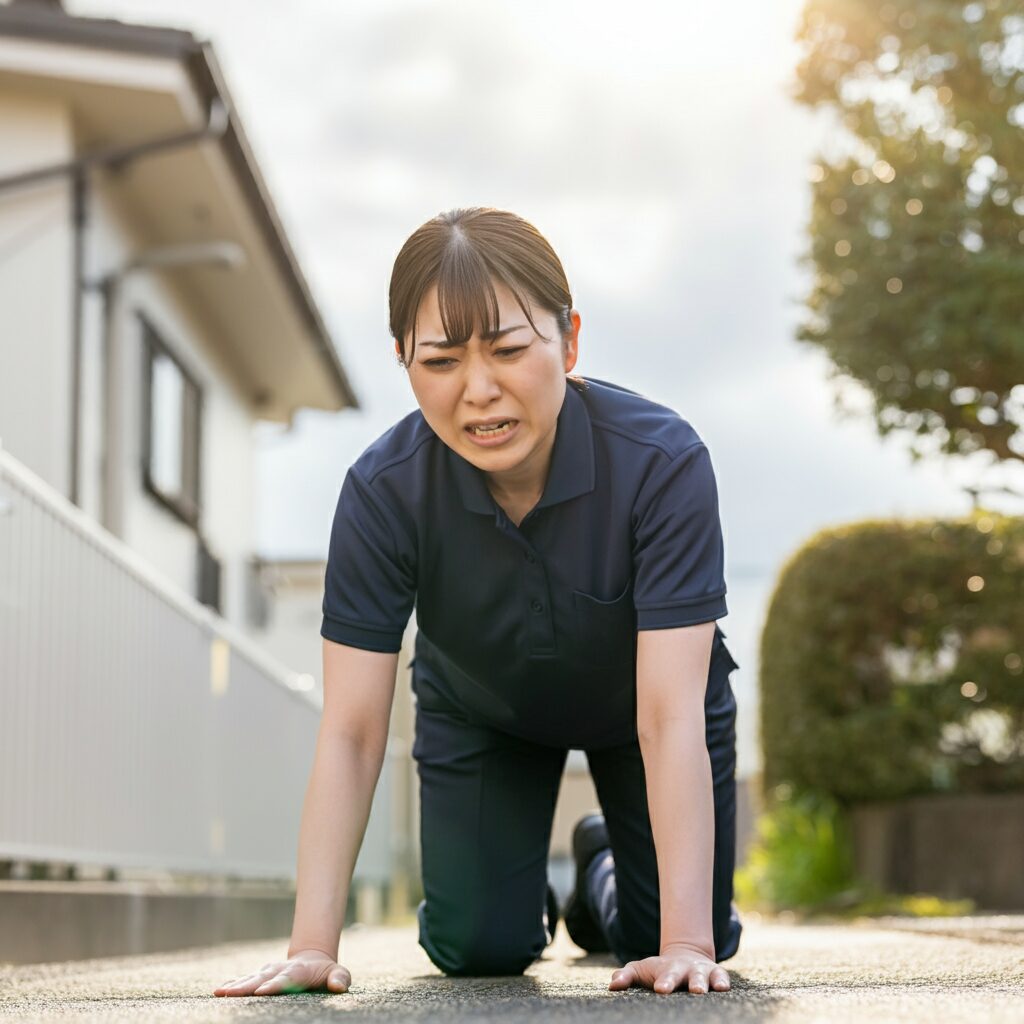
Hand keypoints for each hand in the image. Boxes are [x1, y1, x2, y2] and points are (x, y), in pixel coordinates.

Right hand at [213, 948, 350, 996]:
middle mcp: (279, 970)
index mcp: (298, 971)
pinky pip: (245, 979)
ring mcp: (269, 972)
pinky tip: (219, 990)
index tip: (262, 991)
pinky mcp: (261, 975)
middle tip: (230, 992)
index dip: (274, 985)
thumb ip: (340, 978)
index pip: (285, 980)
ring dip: (235, 985)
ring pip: (250, 978)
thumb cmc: (326, 972)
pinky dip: (233, 984)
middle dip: (246, 986)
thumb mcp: (338, 973)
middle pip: (261, 978)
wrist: (313, 959)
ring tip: (219, 991)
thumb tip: (339, 986)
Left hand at [608, 943, 729, 995]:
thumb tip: (612, 985)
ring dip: (707, 982)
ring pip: (706, 976)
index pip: (665, 977)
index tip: (661, 989)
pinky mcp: (717, 974)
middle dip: (691, 982)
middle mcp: (686, 970)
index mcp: (667, 971)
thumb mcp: (641, 970)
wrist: (684, 956)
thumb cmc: (658, 971)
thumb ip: (626, 976)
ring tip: (705, 990)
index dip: (665, 983)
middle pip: (689, 975)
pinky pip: (722, 977)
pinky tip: (724, 988)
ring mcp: (702, 972)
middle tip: (694, 990)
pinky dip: (723, 981)